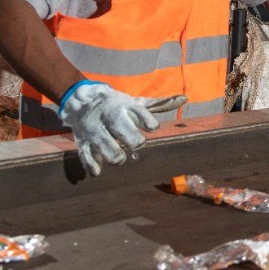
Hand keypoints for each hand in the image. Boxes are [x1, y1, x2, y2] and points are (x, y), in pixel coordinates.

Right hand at [58, 82, 185, 175]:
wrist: (83, 102)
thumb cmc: (118, 106)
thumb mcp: (137, 103)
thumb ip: (161, 104)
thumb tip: (186, 98)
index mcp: (125, 106)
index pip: (140, 113)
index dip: (148, 122)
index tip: (152, 127)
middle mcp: (109, 117)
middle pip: (122, 129)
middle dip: (133, 140)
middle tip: (136, 143)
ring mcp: (95, 130)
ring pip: (105, 145)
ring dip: (115, 156)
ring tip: (119, 156)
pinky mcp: (83, 141)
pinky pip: (86, 155)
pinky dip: (92, 165)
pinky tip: (98, 171)